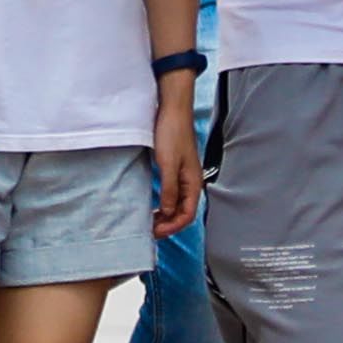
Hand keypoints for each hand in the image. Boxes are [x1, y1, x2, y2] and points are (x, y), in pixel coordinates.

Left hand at [151, 81, 200, 235]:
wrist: (172, 110)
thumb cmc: (172, 133)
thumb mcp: (168, 164)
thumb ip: (169, 189)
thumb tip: (168, 212)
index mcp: (194, 182)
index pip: (187, 215)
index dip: (172, 226)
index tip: (155, 232)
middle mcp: (191, 182)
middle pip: (182, 212)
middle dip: (168, 224)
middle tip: (149, 231)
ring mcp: (183, 176)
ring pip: (177, 204)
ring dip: (165, 215)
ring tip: (149, 221)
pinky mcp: (175, 169)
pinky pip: (172, 193)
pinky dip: (163, 203)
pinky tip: (152, 204)